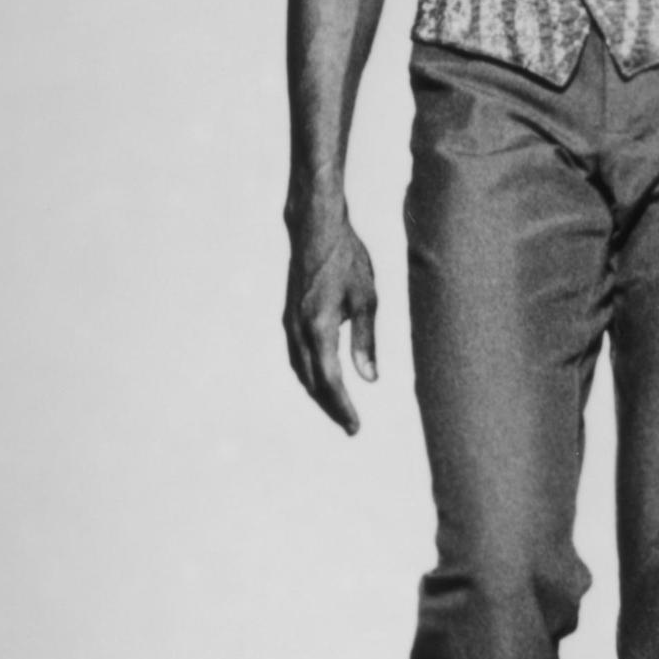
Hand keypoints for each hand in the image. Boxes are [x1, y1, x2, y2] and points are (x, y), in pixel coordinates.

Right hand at [283, 206, 379, 432]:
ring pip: (299, 371)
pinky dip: (308, 375)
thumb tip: (370, 379)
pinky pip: (295, 356)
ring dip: (317, 393)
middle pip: (311, 382)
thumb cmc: (347, 260)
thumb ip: (365, 341)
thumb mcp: (367, 299)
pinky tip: (320, 380)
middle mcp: (297, 330)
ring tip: (338, 409)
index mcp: (318, 327)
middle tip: (350, 427)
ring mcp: (288, 324)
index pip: (329, 380)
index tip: (354, 427)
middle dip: (331, 407)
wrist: (314, 231)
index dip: (342, 407)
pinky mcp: (288, 317)